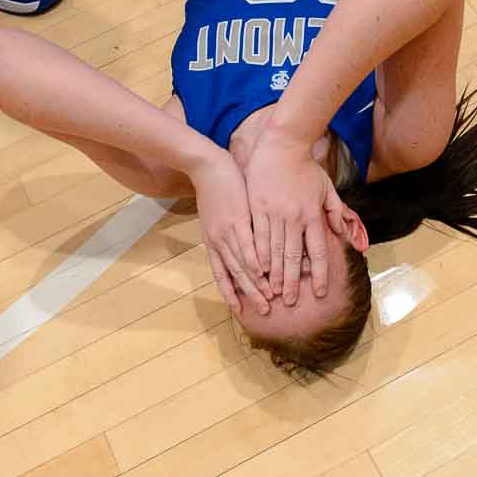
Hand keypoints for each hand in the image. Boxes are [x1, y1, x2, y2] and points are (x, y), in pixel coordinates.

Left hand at [190, 149, 268, 315]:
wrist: (207, 166)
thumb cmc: (215, 189)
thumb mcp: (216, 216)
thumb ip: (227, 233)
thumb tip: (239, 247)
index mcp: (213, 242)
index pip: (222, 274)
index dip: (230, 292)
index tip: (241, 309)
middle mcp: (218, 241)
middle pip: (234, 274)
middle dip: (249, 294)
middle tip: (264, 311)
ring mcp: (227, 231)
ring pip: (241, 263)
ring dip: (255, 283)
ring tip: (269, 297)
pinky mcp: (237, 218)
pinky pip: (247, 244)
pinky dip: (254, 259)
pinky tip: (264, 272)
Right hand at [242, 132, 340, 304]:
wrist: (282, 146)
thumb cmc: (305, 169)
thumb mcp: (326, 189)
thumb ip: (335, 212)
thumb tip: (344, 234)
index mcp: (313, 215)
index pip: (319, 250)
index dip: (320, 273)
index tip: (320, 292)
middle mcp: (295, 217)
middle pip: (295, 256)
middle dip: (293, 281)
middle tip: (290, 302)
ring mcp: (274, 213)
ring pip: (275, 250)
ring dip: (274, 274)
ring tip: (272, 292)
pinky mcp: (256, 207)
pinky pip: (258, 236)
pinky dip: (259, 254)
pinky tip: (257, 269)